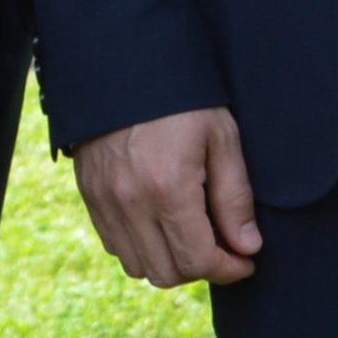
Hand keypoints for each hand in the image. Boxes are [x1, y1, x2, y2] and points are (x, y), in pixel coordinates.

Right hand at [73, 106, 262, 288]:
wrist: (126, 64)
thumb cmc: (183, 98)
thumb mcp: (221, 136)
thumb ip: (234, 197)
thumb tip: (247, 247)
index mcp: (168, 188)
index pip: (198, 260)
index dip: (228, 269)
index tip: (246, 261)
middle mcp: (130, 204)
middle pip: (167, 273)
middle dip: (201, 268)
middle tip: (223, 246)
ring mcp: (104, 202)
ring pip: (138, 267)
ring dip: (169, 262)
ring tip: (193, 235)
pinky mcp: (90, 196)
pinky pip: (115, 246)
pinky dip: (141, 247)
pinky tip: (162, 223)